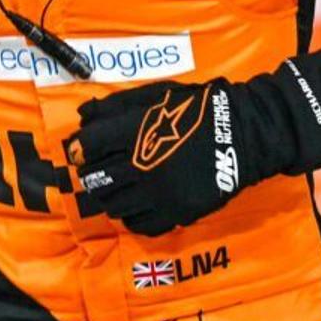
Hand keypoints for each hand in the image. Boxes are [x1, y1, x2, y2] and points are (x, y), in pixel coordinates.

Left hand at [75, 63, 320, 237]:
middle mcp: (141, 164)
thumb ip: (117, 106)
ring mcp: (158, 192)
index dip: (78, 149)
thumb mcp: (156, 96)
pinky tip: (140, 206)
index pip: (87, 146)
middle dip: (91, 176)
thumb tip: (83, 115)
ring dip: (112, 198)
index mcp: (134, 131)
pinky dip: (134, 218)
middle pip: (95, 180)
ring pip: (114, 206)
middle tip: (99, 173)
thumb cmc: (197, 110)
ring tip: (122, 189)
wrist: (242, 135)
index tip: (81, 151)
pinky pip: (140, 225)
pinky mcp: (175, 212)